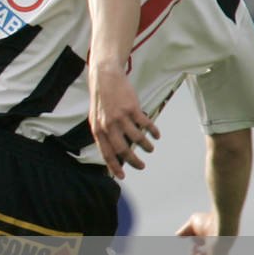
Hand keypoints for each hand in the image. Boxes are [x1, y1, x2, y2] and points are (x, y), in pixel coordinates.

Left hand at [88, 63, 158, 179]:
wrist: (105, 77)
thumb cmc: (102, 100)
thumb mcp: (96, 119)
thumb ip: (104, 134)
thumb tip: (113, 152)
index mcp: (97, 130)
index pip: (106, 153)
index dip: (114, 166)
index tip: (122, 176)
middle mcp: (108, 125)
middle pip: (123, 150)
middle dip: (134, 161)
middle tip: (141, 166)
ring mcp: (120, 117)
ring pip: (137, 139)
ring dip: (146, 146)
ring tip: (150, 149)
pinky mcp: (132, 108)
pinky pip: (146, 125)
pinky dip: (153, 132)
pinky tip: (156, 135)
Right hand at [175, 211, 235, 254]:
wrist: (221, 228)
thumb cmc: (209, 223)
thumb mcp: (192, 224)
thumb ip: (185, 230)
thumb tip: (178, 236)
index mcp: (212, 244)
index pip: (202, 252)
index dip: (193, 249)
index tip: (195, 242)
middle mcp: (215, 253)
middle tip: (196, 248)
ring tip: (200, 254)